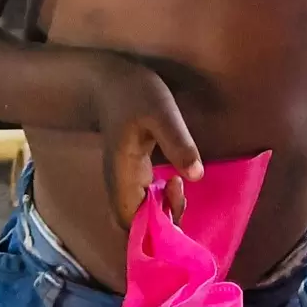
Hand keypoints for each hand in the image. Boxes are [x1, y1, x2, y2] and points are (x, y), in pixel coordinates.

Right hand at [92, 53, 202, 229]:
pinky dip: (160, 201)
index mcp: (123, 176)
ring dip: (163, 211)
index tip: (177, 204)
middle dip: (163, 222)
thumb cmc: (135, 93)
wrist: (110, 78)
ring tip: (180, 186)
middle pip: (136, 225)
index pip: (132, 223)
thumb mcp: (162, 112)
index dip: (155, 228)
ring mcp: (124, 180)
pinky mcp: (131, 173)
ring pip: (141, 213)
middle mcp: (120, 184)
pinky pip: (144, 200)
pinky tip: (175, 182)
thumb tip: (196, 175)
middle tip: (181, 193)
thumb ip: (177, 142)